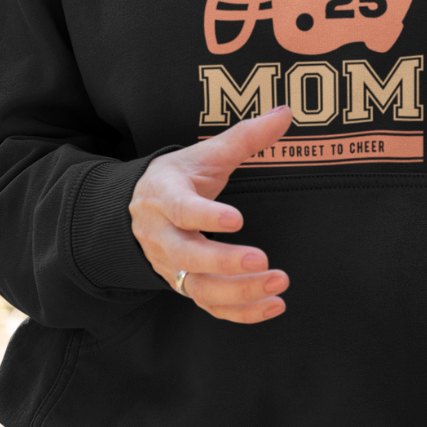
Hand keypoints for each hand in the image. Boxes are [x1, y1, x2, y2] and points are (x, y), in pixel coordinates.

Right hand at [130, 106, 292, 323]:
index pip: (182, 209)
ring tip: (279, 284)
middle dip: (225, 263)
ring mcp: (170, 266)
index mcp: (165, 196)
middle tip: (263, 261)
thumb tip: (286, 113)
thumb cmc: (180, 177)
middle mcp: (162, 236)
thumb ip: (246, 136)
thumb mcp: (206, 153)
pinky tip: (274, 306)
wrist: (141, 206)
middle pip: (187, 257)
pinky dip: (241, 313)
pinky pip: (210, 306)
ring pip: (200, 288)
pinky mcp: (184, 286)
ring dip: (239, 292)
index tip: (237, 219)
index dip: (206, 216)